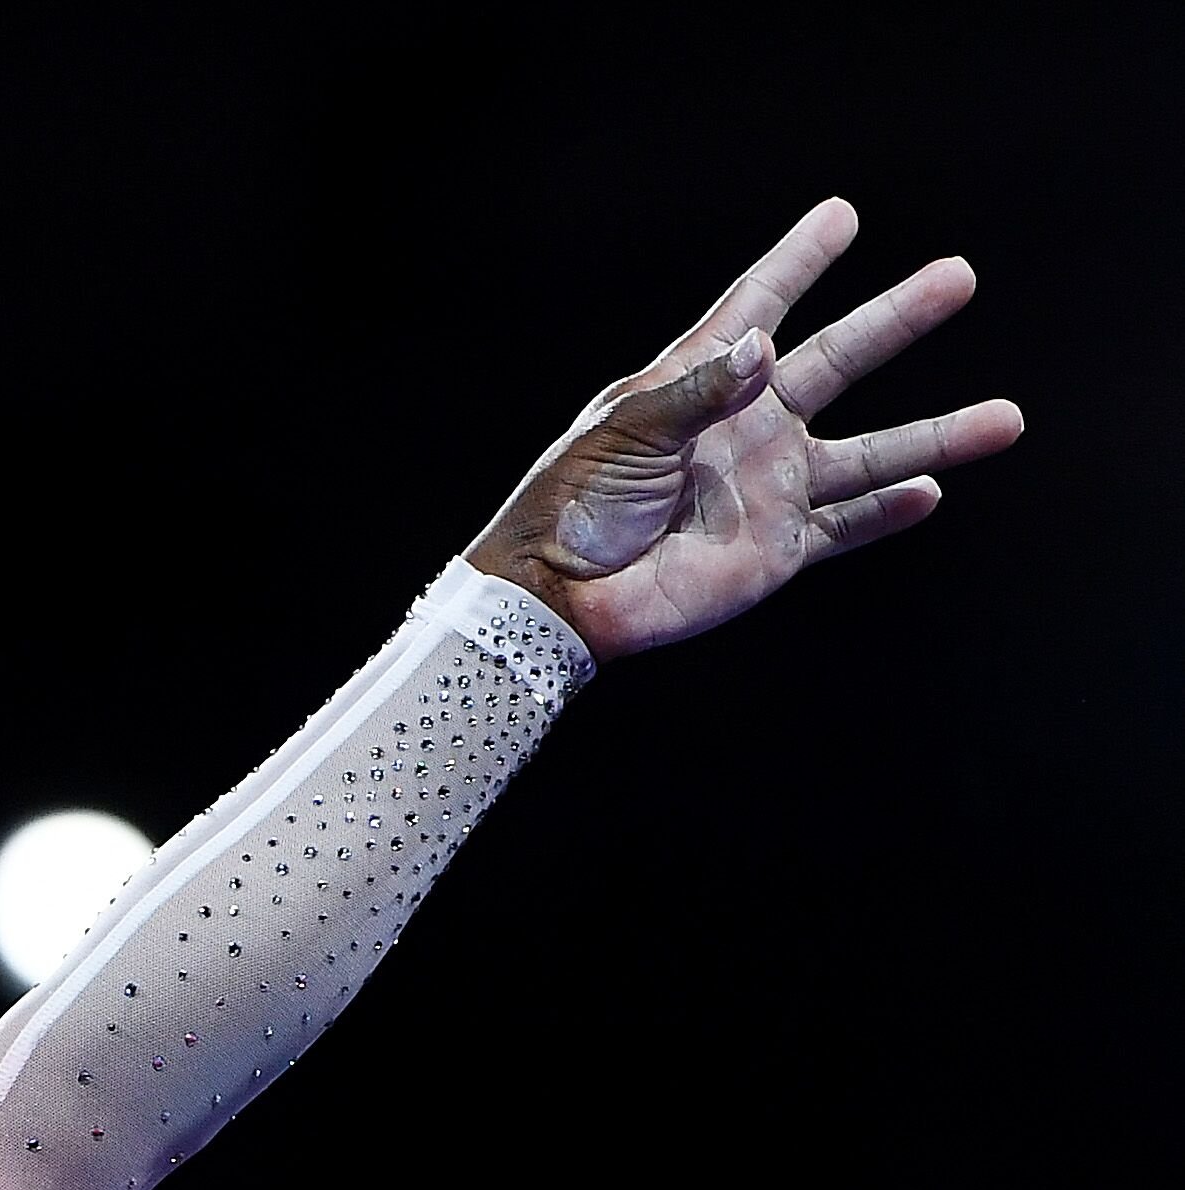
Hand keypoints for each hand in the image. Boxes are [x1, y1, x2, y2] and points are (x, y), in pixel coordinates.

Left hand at [470, 198, 1023, 659]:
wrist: (562, 595)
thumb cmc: (573, 504)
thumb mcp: (626, 432)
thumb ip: (698, 390)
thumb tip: (766, 346)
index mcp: (700, 383)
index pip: (758, 306)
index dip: (798, 262)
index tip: (841, 215)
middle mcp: (749, 427)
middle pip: (841, 360)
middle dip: (898, 317)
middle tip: (958, 274)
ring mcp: (771, 486)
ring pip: (872, 452)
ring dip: (939, 435)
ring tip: (1007, 418)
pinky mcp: (778, 547)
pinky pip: (848, 525)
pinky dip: (889, 512)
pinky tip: (932, 493)